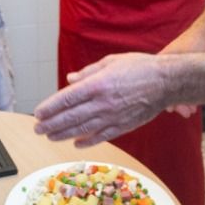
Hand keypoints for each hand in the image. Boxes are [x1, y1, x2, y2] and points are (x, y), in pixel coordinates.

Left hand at [33, 53, 179, 146]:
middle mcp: (103, 103)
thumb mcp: (111, 62)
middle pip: (71, 117)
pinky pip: (101, 136)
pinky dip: (87, 141)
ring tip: (50, 136)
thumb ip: (88, 72)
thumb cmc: (139, 67)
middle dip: (51, 124)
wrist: (166, 82)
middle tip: (38, 129)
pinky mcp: (123, 126)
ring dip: (64, 134)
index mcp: (98, 84)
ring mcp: (113, 116)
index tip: (38, 113)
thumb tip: (70, 80)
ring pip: (83, 129)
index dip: (50, 107)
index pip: (67, 98)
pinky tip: (76, 143)